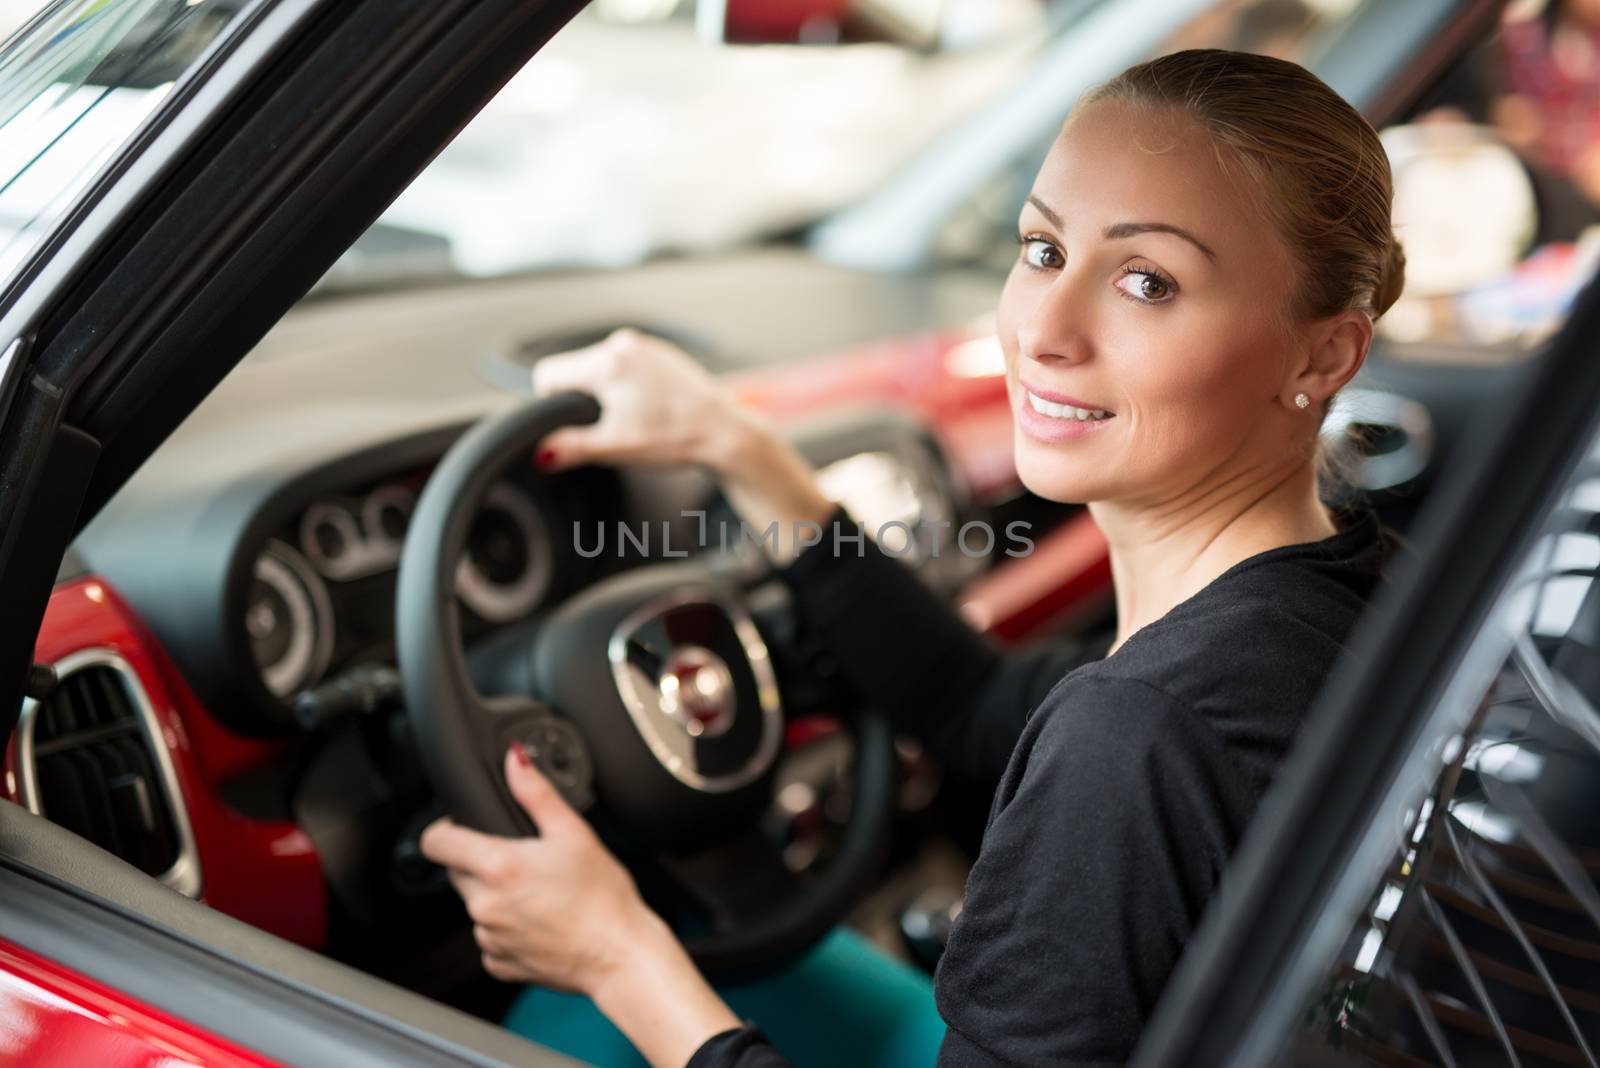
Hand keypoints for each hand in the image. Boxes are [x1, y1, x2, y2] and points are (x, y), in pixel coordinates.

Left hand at [419, 743, 651, 995]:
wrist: (621, 955)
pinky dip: (508, 929)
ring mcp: (490, 938)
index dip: (446, 829)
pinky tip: (540, 922)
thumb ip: (537, 793)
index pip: (435, 842)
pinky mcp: (500, 964)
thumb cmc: (603, 897)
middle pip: (458, 872)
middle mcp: (484, 905)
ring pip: (476, 906)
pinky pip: (490, 939)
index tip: (464, 828)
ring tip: (540, 895)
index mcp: (498, 867)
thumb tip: (515, 761)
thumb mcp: (574, 833)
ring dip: (496, 897)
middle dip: (481, 862)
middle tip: (525, 862)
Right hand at [531, 327, 837, 560]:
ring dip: (607, 392)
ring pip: (603, 367)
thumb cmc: (675, 437)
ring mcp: (645, 345)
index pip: (549, 373)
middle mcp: (623, 344)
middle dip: (583, 398)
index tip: (573, 424)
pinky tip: (650, 408)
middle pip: (576, 368)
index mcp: (607, 363)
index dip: (551, 402)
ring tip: (636, 418)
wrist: (724, 432)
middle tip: (612, 426)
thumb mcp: (615, 447)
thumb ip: (571, 447)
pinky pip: (628, 365)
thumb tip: (541, 452)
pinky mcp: (662, 352)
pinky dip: (630, 385)